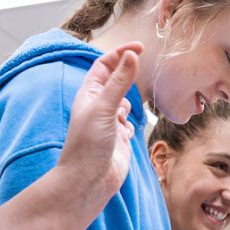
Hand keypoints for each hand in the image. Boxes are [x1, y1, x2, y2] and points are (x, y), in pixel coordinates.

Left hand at [59, 42, 140, 204]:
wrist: (89, 181)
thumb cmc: (88, 145)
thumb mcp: (104, 108)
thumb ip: (120, 82)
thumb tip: (132, 55)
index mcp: (89, 94)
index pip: (105, 65)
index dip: (121, 53)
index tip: (140, 47)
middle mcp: (98, 106)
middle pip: (116, 81)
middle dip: (127, 76)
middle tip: (141, 72)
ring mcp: (109, 122)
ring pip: (125, 102)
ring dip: (129, 104)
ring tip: (122, 117)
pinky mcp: (119, 138)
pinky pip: (130, 123)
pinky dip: (131, 125)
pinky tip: (124, 136)